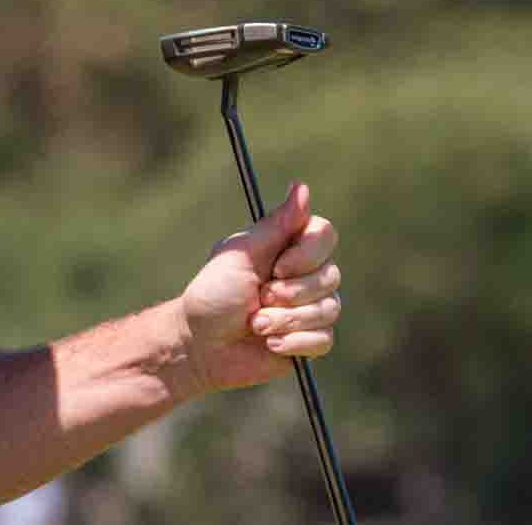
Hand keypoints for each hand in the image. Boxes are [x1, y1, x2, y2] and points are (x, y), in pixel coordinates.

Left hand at [177, 182, 341, 395]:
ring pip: (330, 309)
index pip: (324, 234)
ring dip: (287, 319)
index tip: (276, 267)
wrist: (200, 345)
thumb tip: (301, 187)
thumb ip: (276, 224)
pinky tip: (270, 344)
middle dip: (291, 293)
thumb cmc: (213, 294)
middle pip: (331, 275)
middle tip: (259, 297)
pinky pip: (325, 339)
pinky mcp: (310, 340)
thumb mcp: (241, 254)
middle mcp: (304, 274)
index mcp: (287, 247)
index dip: (306, 254)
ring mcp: (310, 308)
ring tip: (256, 324)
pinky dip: (295, 342)